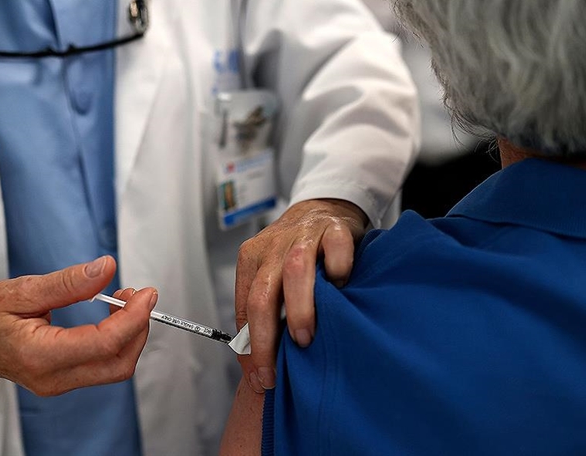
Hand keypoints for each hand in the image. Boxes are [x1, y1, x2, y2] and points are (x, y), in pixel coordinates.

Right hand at [0, 256, 157, 395]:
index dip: (134, 317)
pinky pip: (100, 367)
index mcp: (38, 355)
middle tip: (137, 295)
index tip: (146, 293)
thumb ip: (67, 282)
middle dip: (137, 329)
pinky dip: (115, 342)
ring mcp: (55, 384)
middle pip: (117, 364)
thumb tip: (106, 268)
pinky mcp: (59, 380)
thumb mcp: (22, 289)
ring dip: (129, 335)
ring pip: (113, 368)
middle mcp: (50, 378)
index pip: (104, 343)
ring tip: (122, 301)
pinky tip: (110, 317)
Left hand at [234, 199, 366, 392]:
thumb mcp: (274, 277)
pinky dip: (338, 269)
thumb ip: (266, 311)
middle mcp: (273, 247)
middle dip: (266, 339)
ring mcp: (303, 236)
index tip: (260, 377)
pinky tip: (342, 288)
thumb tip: (259, 362)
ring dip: (299, 309)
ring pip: (295, 272)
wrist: (323, 207)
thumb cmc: (297, 251)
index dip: (251, 348)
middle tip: (277, 369)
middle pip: (261, 295)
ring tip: (305, 338)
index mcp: (252, 260)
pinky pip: (336, 249)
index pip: (243, 309)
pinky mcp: (334, 229)